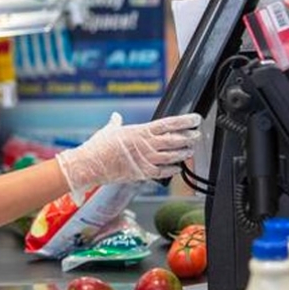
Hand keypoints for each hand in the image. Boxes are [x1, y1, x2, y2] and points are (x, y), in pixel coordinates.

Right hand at [56, 112, 201, 191]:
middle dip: (188, 137)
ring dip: (183, 152)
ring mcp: (146, 159)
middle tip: (197, 135)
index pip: (168, 124)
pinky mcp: (142, 173)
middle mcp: (146, 144)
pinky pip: (162, 172)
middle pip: (174, 139)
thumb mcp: (109, 130)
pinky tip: (178, 168)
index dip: (184, 121)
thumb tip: (116, 116)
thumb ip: (115, 122)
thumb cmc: (98, 146)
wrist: (91, 164)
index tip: (195, 119)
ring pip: (171, 155)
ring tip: (191, 150)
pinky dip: (171, 170)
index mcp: (140, 131)